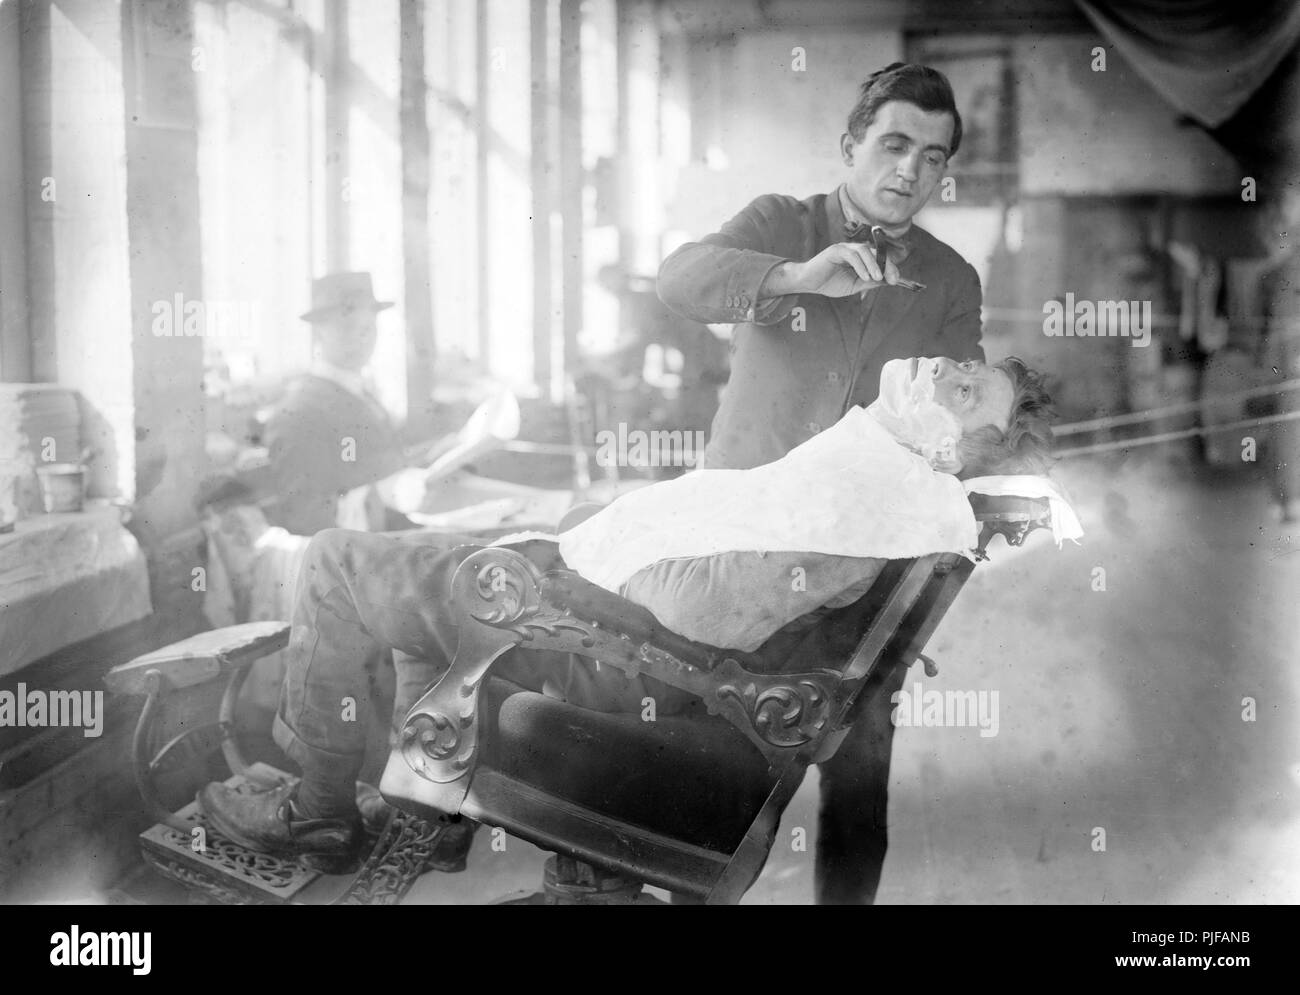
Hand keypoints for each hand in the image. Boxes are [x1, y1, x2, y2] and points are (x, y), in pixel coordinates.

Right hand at [764, 242, 901, 298]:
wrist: (809, 283)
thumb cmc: (829, 283)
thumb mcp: (855, 285)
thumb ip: (870, 282)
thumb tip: (888, 280)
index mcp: (860, 258)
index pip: (879, 258)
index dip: (889, 267)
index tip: (896, 279)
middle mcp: (854, 250)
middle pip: (876, 252)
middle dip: (886, 264)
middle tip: (891, 278)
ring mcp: (845, 248)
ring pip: (865, 250)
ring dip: (873, 264)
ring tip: (876, 278)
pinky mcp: (836, 250)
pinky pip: (852, 255)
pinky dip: (861, 266)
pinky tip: (864, 277)